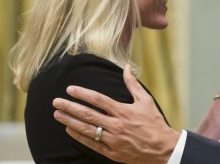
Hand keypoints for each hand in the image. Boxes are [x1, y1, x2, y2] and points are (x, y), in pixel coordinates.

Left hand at [53, 65, 179, 163]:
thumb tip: (126, 67)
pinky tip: (69, 130)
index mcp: (123, 111)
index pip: (98, 99)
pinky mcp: (112, 152)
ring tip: (57, 114)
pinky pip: (91, 143)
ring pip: (86, 129)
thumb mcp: (146, 101)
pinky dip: (79, 136)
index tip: (70, 89)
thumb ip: (133, 84)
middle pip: (88, 114)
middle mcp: (116, 125)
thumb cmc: (154, 123)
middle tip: (56, 101)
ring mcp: (113, 139)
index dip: (82, 93)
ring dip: (70, 121)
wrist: (162, 148)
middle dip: (70, 107)